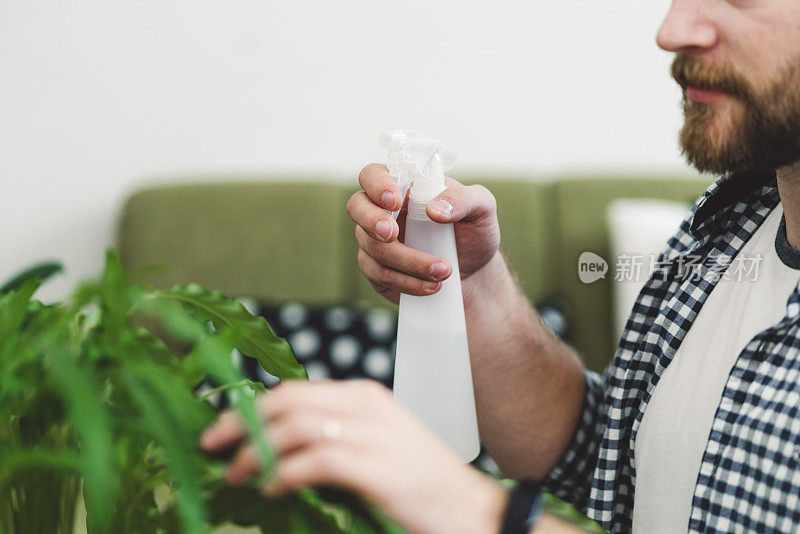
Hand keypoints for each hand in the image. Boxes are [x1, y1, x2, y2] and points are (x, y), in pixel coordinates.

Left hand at [199, 379, 507, 533]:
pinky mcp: (376, 465)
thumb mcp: (374, 448)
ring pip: (293, 426)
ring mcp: (373, 432)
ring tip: (235, 474)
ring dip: (254, 451)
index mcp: (363, 396)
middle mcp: (365, 404)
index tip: (222, 429)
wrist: (472, 512)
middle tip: (210, 446)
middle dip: (240, 421)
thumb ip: (333, 439)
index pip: (294, 390)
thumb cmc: (420, 485)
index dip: (250, 407)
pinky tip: (271, 489)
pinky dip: (282, 473)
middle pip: (286, 401)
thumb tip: (275, 450)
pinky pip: (314, 459)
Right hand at [347, 164, 500, 303]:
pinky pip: (380, 275)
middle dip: (371, 221)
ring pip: (373, 248)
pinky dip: (407, 282)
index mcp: (404, 186)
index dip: (377, 185)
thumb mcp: (482, 209)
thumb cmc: (473, 232)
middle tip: (392, 234)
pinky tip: (431, 286)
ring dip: (408, 262)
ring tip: (443, 271)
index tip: (395, 202)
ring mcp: (376, 241)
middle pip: (356, 206)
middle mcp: (383, 211)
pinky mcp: (378, 269)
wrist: (474, 272)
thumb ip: (463, 200)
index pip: (374, 175)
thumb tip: (434, 210)